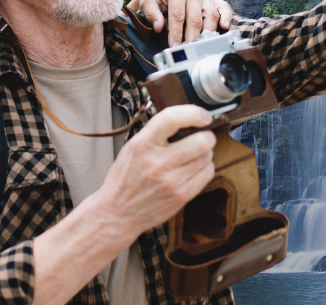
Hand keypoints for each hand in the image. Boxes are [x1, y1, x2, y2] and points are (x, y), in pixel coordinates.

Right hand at [90, 105, 216, 240]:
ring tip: (192, 157)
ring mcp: (171, 181)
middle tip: (201, 138)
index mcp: (142, 144)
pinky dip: (204, 169)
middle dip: (206, 137)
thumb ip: (157, 132)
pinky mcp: (182, 195)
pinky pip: (207, 174)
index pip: (172, 118)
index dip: (194, 113)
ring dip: (205, 154)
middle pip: (201, 141)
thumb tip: (188, 119)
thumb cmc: (125, 178)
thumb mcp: (132, 147)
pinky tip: (192, 170)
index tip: (204, 116)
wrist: (118, 212)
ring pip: (207, 157)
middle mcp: (158, 162)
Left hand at [126, 0, 232, 45]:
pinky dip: (226, 17)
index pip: (177, 14)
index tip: (174, 46)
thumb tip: (159, 27)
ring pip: (211, 16)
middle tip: (189, 51)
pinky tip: (224, 27)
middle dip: (192, 37)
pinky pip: (224, 7)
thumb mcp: (147, 1)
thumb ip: (151, 13)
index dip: (176, 32)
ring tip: (203, 46)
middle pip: (195, 19)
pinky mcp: (213, 0)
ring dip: (208, 33)